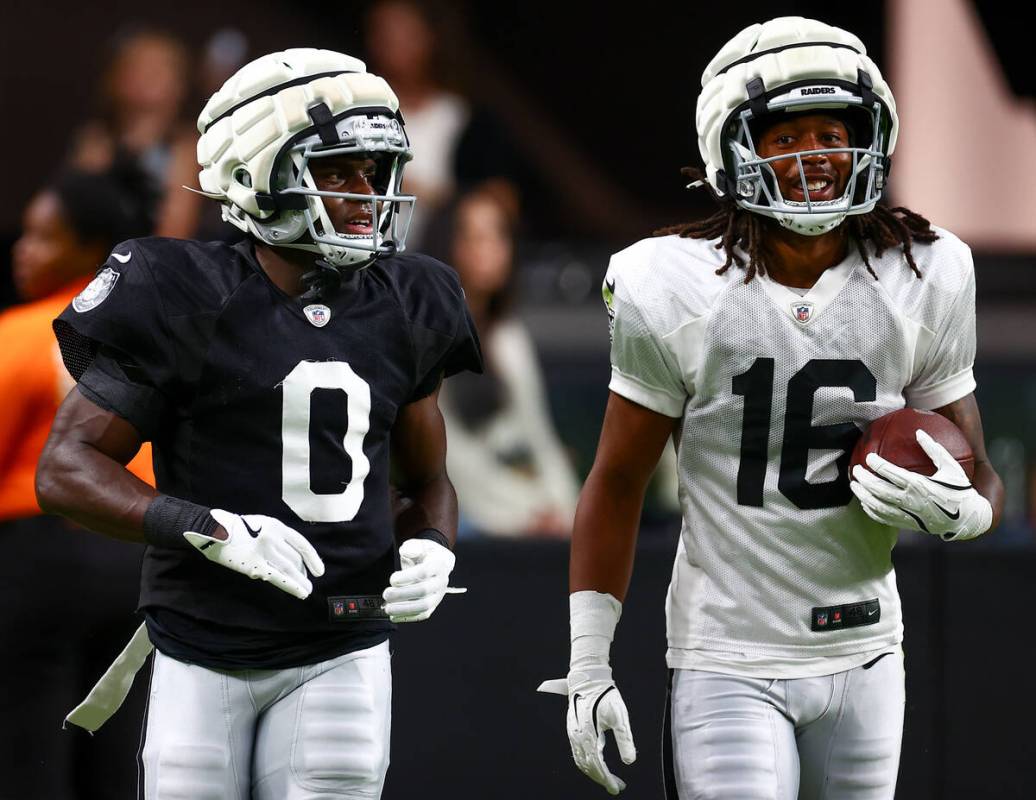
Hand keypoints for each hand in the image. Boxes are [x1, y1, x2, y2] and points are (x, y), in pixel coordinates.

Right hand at [183, 509, 324, 598]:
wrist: (210, 530)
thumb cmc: (235, 528)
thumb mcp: (259, 523)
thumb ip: (275, 537)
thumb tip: (291, 557)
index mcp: (275, 525)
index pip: (301, 544)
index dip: (312, 558)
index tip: (319, 570)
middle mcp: (272, 536)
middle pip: (294, 558)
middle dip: (303, 572)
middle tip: (309, 583)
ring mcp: (263, 550)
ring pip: (289, 568)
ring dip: (300, 581)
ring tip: (306, 590)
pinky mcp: (253, 564)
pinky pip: (276, 577)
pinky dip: (290, 585)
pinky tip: (300, 592)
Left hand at [382, 538, 460, 621]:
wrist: (436, 562)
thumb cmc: (424, 554)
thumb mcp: (419, 545)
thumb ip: (412, 547)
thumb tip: (405, 552)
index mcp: (439, 565)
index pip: (424, 572)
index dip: (407, 577)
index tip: (392, 579)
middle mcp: (441, 582)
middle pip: (423, 591)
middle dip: (402, 594)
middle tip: (386, 594)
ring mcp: (438, 595)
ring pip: (424, 607)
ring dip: (403, 609)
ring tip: (387, 608)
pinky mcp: (433, 605)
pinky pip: (422, 615)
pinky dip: (408, 618)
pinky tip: (393, 617)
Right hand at [538, 667, 635, 794]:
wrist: (589, 678)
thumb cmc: (606, 695)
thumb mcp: (620, 717)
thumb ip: (625, 740)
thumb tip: (630, 761)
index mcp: (589, 735)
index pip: (597, 765)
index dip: (606, 779)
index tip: (616, 788)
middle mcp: (577, 737)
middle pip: (587, 766)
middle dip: (602, 778)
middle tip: (616, 786)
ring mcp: (573, 733)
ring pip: (581, 761)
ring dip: (594, 772)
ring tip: (608, 778)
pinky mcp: (572, 729)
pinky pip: (577, 753)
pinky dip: (587, 763)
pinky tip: (597, 763)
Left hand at [850, 429, 992, 539]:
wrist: (967, 519)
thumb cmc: (959, 490)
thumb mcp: (951, 467)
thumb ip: (934, 449)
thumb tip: (919, 432)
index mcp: (919, 485)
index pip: (891, 473)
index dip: (877, 464)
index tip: (868, 457)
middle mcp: (910, 500)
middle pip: (879, 489)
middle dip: (864, 479)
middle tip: (856, 470)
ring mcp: (907, 514)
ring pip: (877, 505)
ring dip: (862, 495)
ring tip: (854, 486)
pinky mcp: (907, 524)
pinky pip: (884, 518)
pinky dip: (871, 511)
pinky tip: (865, 504)